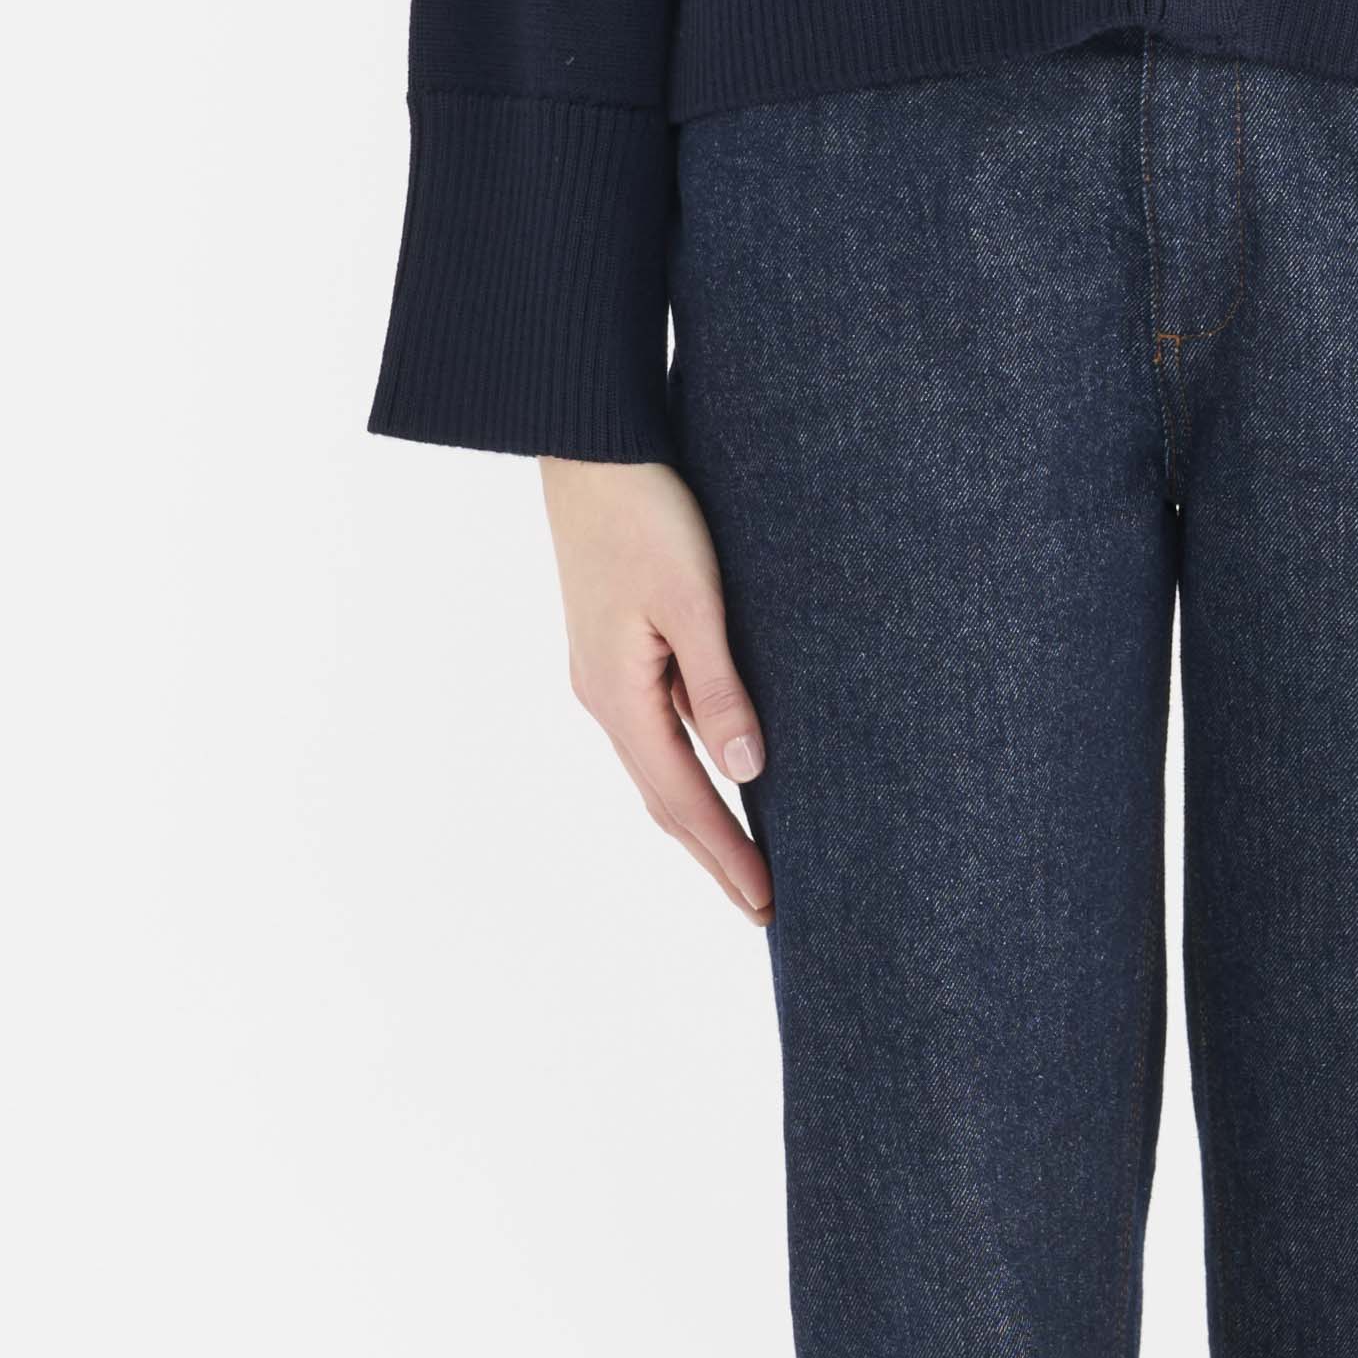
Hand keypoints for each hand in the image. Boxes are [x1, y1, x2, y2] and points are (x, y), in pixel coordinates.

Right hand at [536, 454, 772, 920]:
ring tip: (745, 860)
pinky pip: (657, 730)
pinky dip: (690, 769)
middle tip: (763, 907)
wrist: (589, 450)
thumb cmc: (645, 514)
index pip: (683, 800)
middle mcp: (605, 697)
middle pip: (665, 800)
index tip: (767, 903)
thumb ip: (719, 688)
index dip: (727, 854)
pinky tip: (721, 772)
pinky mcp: (615, 650)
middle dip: (714, 855)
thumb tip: (748, 769)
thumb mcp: (692, 602)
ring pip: (659, 768)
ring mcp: (606, 675)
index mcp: (620, 696)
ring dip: (700, 818)